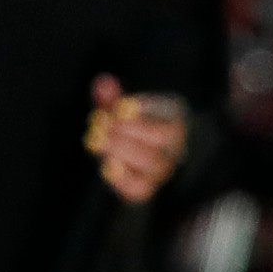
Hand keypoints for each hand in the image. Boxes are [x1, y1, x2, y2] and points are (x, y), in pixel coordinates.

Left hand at [83, 76, 187, 202]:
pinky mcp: (146, 189)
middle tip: (102, 121)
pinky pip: (138, 188)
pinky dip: (121, 178)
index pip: (166, 112)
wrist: (135, 157)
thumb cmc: (128, 125)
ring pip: (150, 162)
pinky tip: (106, 165)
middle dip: (127, 129)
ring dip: (120, 149)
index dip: (141, 109)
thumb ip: (111, 96)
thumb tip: (102, 82)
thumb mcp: (121, 108)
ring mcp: (162, 170)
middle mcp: (175, 147)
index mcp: (174, 120)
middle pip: (159, 138)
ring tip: (98, 139)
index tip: (117, 106)